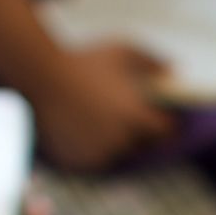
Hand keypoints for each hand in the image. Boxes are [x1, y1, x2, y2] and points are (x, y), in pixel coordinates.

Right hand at [32, 39, 176, 172]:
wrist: (41, 76)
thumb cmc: (85, 61)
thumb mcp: (123, 51)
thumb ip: (152, 62)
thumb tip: (174, 72)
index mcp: (137, 117)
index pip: (167, 132)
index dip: (166, 124)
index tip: (161, 117)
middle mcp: (122, 141)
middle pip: (143, 146)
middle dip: (140, 133)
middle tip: (126, 116)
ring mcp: (101, 154)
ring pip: (119, 154)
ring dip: (118, 143)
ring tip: (103, 120)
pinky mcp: (81, 162)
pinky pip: (96, 160)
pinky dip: (95, 149)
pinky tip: (86, 128)